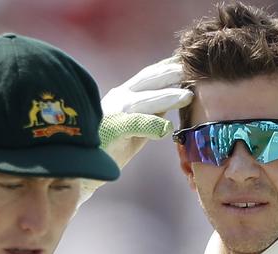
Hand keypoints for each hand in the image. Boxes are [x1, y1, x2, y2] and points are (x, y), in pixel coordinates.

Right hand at [80, 57, 193, 205]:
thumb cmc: (109, 147)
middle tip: (196, 68)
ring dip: (167, 96)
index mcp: (123, 94)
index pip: (150, 75)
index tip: (191, 60)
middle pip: (149, 79)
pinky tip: (166, 128)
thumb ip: (152, 111)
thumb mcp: (135, 123)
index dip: (170, 66)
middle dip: (172, 73)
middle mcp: (118, 98)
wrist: (81, 168)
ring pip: (144, 100)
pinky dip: (152, 124)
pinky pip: (135, 124)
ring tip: (188, 96)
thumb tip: (173, 99)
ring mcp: (114, 112)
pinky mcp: (111, 130)